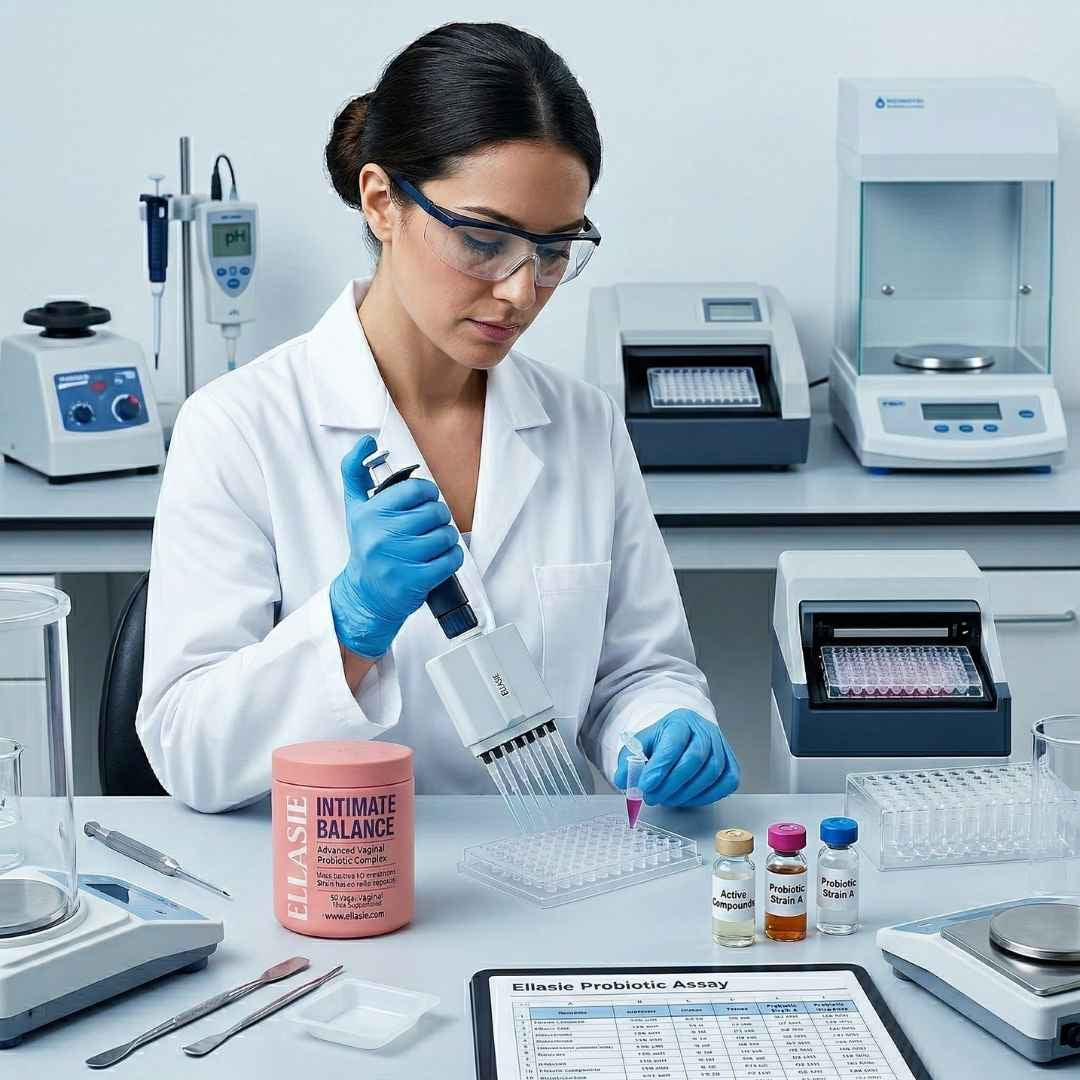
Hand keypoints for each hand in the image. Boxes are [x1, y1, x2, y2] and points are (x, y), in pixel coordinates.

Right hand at [330, 435, 463, 657]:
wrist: (365, 594)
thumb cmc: (366, 546)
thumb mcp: (355, 507)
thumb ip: (356, 472)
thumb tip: (366, 442)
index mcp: (370, 513)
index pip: (416, 490)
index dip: (427, 493)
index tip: (424, 501)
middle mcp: (381, 535)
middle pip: (434, 512)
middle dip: (439, 517)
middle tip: (429, 525)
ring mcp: (398, 559)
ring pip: (446, 535)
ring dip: (447, 538)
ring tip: (434, 543)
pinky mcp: (414, 580)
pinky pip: (451, 559)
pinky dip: (452, 557)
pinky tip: (440, 558)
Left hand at [613, 709, 739, 806]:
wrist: (684, 736)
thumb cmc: (663, 741)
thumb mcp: (642, 744)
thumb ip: (630, 760)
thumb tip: (623, 780)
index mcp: (681, 721)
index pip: (674, 744)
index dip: (660, 768)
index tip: (645, 786)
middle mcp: (705, 731)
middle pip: (694, 760)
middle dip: (670, 785)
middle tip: (652, 797)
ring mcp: (722, 747)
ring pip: (710, 774)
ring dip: (685, 793)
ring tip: (666, 799)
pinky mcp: (731, 764)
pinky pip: (725, 784)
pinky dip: (705, 796)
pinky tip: (687, 798)